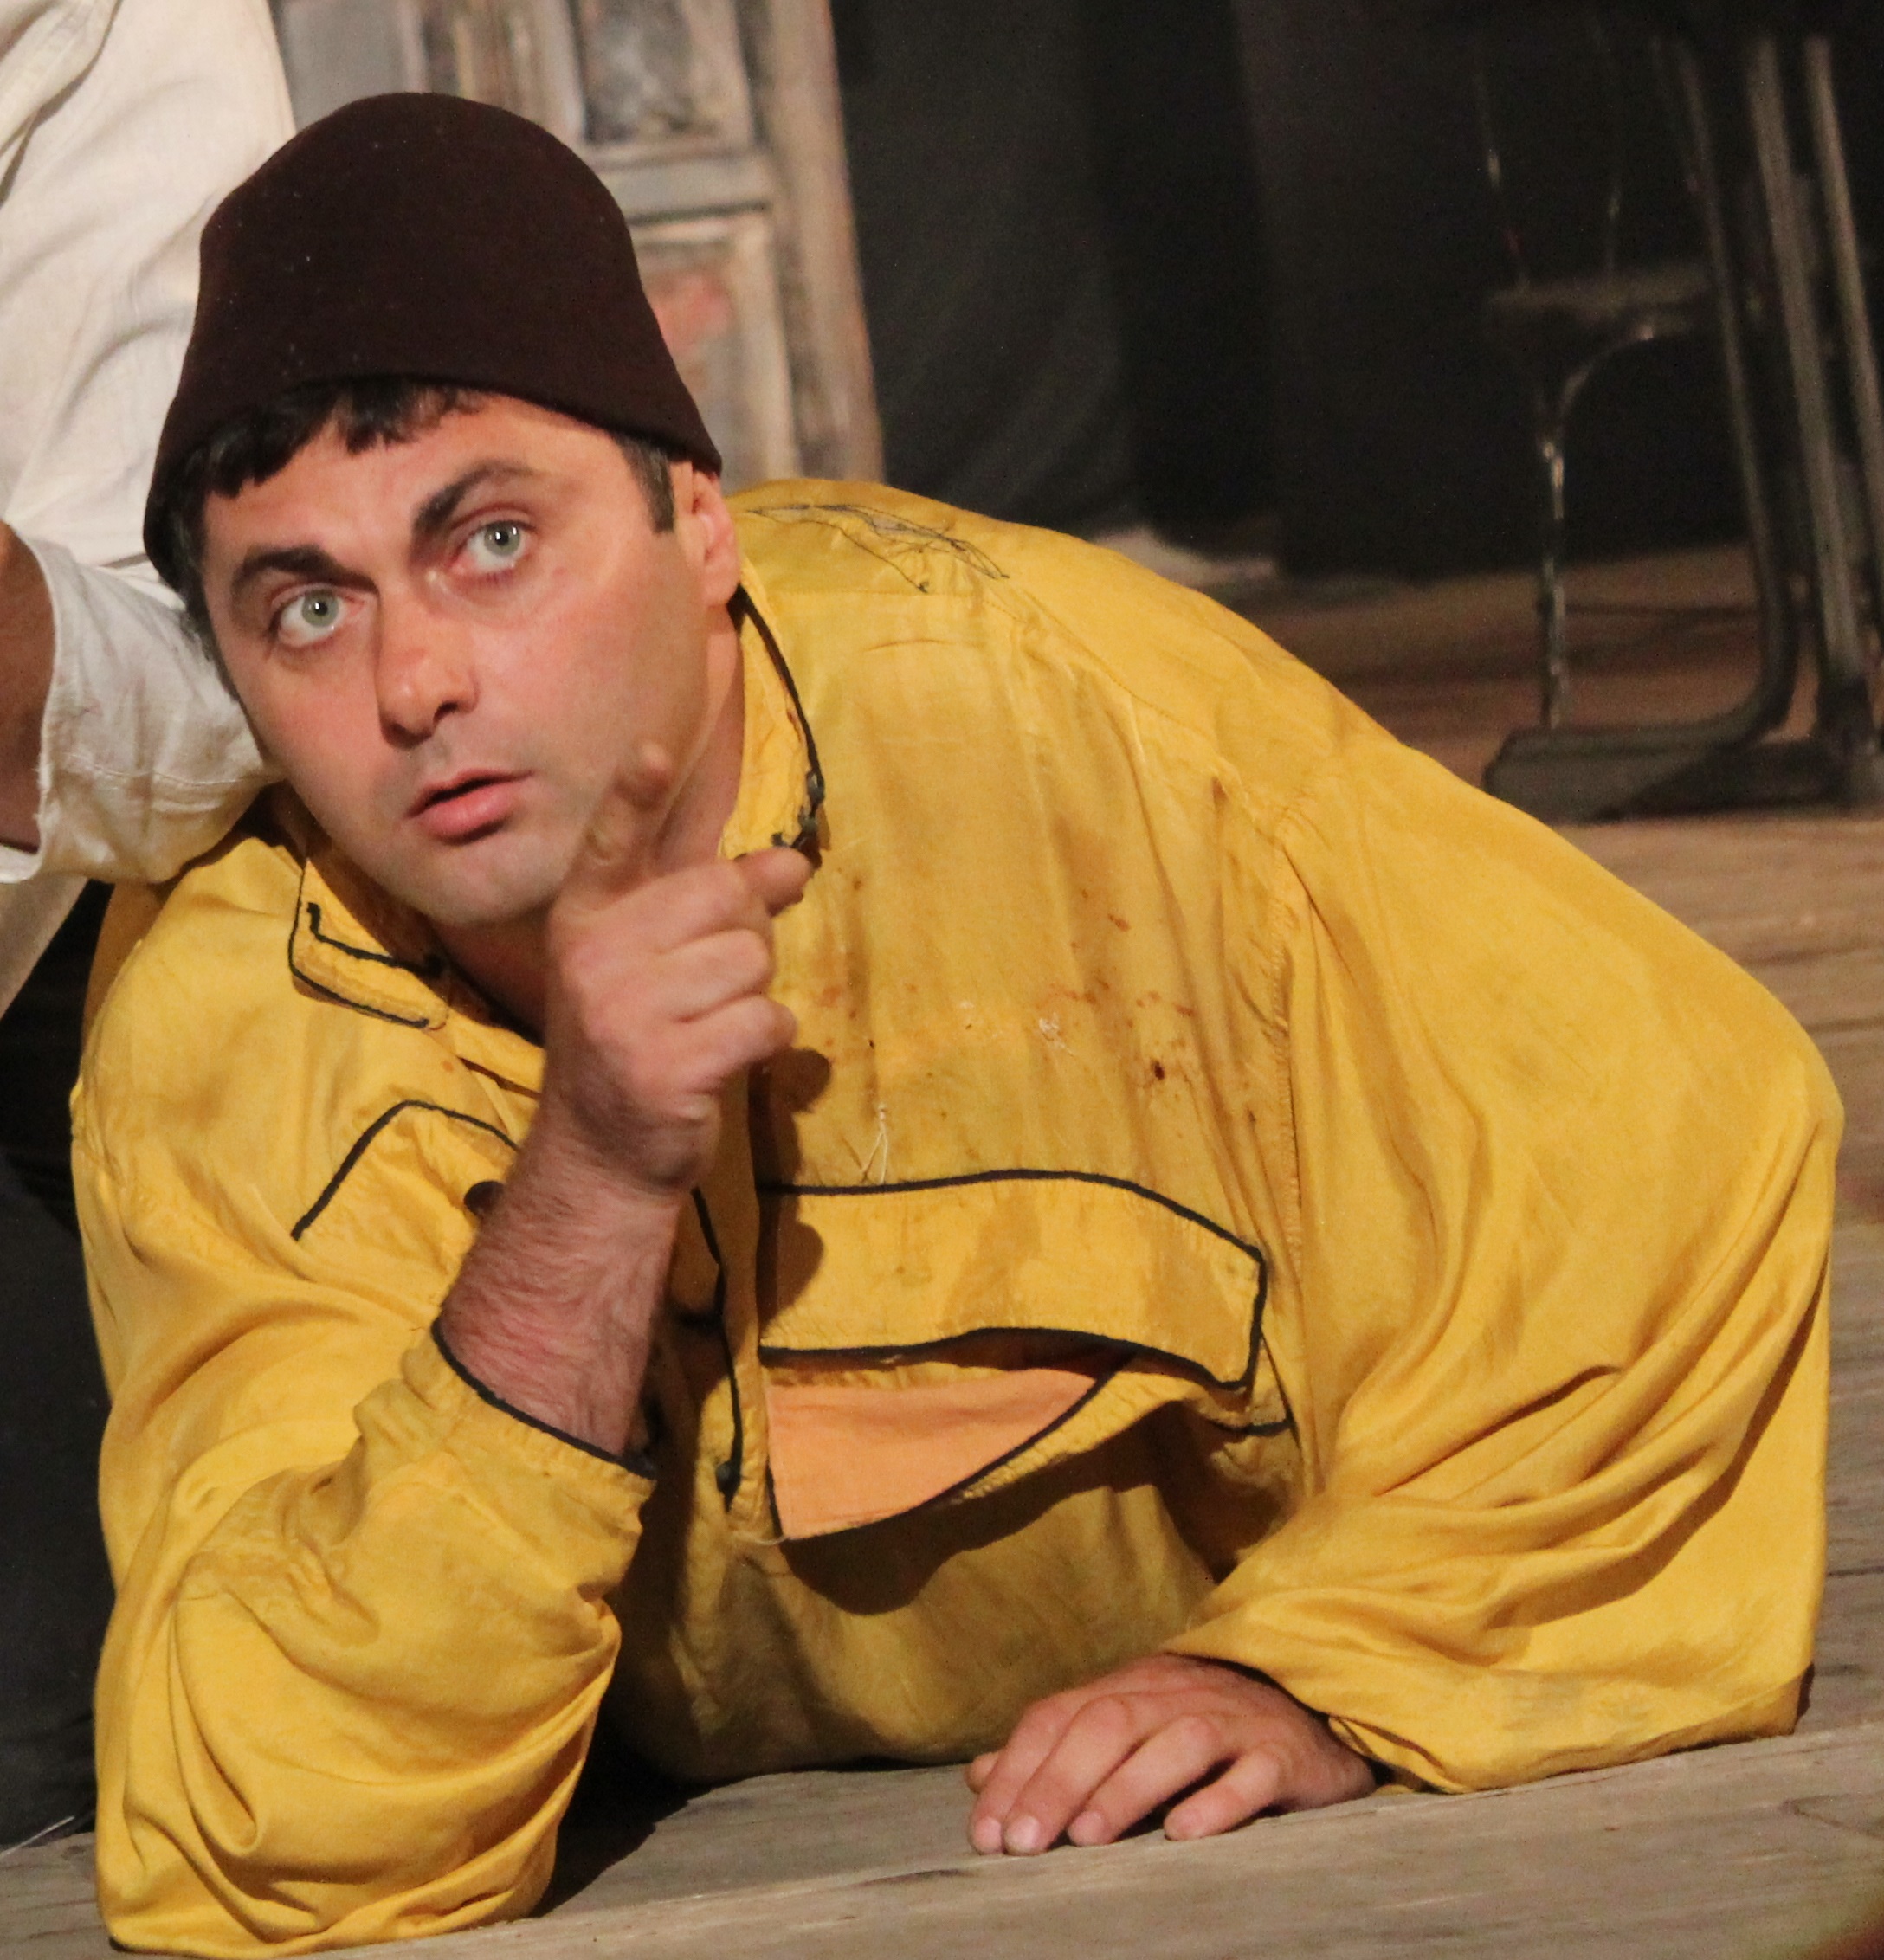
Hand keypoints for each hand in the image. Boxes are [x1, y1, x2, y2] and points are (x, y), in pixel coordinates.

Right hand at [540, 744, 809, 1197]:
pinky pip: (764, 1021)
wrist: (601, 1153)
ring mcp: (624, 1014)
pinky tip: (729, 1058)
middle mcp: (594, 958)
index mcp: (585, 919)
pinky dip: (767, 1039)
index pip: (611, 843)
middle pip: (725, 898)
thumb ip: (717, 906)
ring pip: (751, 961)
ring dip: (754, 995)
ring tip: (712, 1025)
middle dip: (745, 936)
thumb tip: (794, 862)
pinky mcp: (665, 1068)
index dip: (634, 797)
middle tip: (711, 985)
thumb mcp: (655, 964)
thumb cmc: (640, 1039)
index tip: (654, 753)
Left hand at [964, 1654, 1373, 1854]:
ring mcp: (1233, 1720)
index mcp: (1129, 1686)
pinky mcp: (1282, 1755)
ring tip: (1087, 1839)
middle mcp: (1176, 1693)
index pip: (1059, 1715)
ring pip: (1175, 1741)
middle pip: (1109, 1723)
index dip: (1017, 1769)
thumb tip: (977, 1775)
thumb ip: (1055, 1749)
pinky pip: (1252, 1774)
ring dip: (1126, 1788)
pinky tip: (1185, 1834)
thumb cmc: (1202, 1730)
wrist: (1312, 1717)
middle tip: (1023, 1844)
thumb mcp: (1125, 1726)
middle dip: (1058, 1782)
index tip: (986, 1834)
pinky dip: (1218, 1802)